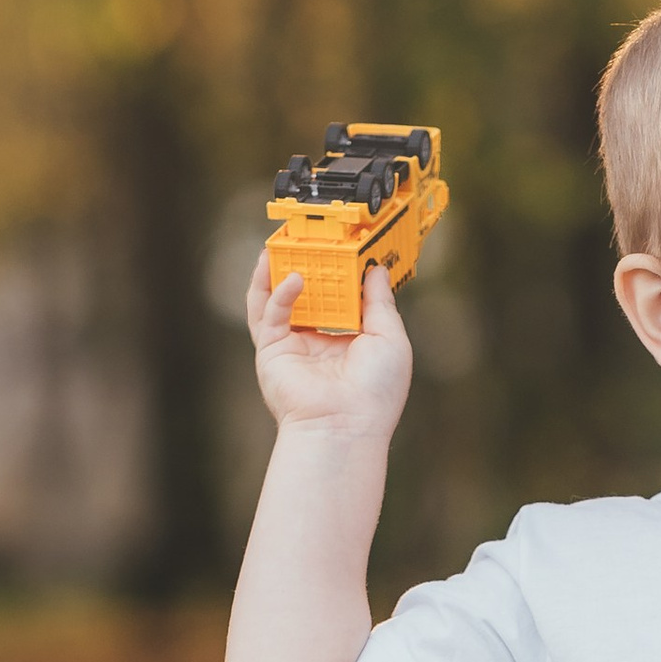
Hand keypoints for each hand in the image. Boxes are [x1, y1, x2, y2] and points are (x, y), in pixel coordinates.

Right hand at [246, 249, 413, 442]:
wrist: (346, 426)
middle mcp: (317, 341)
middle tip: (307, 235)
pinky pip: (269, 314)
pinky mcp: (271, 351)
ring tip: (282, 243)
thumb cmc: (375, 393)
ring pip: (277, 299)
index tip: (346, 245)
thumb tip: (375, 270)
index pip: (339, 296)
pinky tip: (295, 278)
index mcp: (348, 340)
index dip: (340, 271)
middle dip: (305, 264)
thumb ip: (380, 302)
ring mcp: (292, 346)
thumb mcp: (391, 338)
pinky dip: (279, 293)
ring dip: (278, 270)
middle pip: (306, 293)